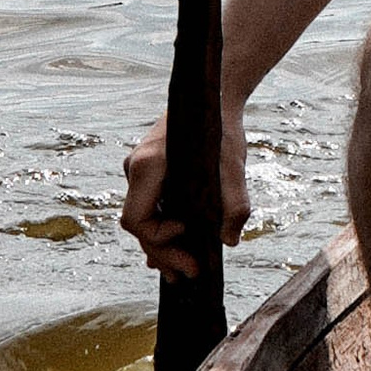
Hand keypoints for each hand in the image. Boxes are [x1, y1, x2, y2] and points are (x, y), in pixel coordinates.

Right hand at [119, 104, 249, 278]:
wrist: (214, 95)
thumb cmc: (220, 127)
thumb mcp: (232, 167)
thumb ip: (233, 204)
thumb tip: (228, 241)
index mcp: (147, 166)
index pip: (137, 220)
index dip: (161, 240)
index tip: (189, 240)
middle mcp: (137, 169)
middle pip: (139, 225)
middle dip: (164, 253)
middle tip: (192, 274)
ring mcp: (141, 171)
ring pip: (144, 218)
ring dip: (162, 246)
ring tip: (183, 271)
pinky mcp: (151, 173)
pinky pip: (150, 208)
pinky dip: (163, 230)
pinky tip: (177, 250)